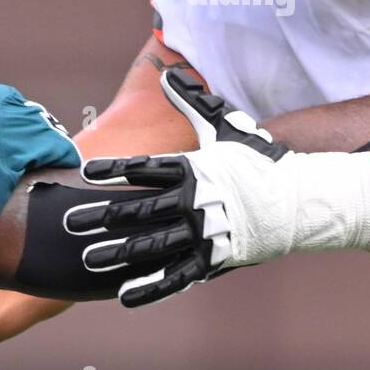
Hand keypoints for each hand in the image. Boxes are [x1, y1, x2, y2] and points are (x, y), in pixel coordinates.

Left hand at [69, 71, 369, 306]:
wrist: (298, 200)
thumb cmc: (258, 160)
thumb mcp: (224, 128)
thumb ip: (192, 104)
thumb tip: (168, 73)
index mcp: (196, 168)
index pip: (147, 167)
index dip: (115, 169)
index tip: (86, 172)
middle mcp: (197, 201)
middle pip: (142, 209)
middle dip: (103, 215)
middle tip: (70, 221)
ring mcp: (206, 233)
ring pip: (155, 245)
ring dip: (120, 253)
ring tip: (89, 259)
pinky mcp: (216, 259)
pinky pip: (178, 276)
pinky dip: (152, 288)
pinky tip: (124, 295)